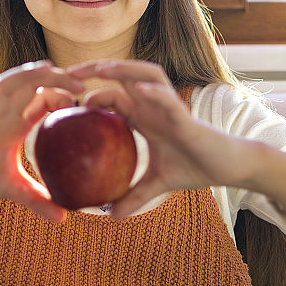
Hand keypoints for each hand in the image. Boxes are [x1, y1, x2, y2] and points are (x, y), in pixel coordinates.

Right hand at [0, 61, 84, 221]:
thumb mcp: (14, 190)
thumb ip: (39, 199)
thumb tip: (64, 218)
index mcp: (17, 122)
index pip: (45, 99)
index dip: (66, 93)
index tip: (90, 96)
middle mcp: (4, 114)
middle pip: (32, 86)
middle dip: (56, 78)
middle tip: (83, 79)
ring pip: (7, 87)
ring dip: (27, 77)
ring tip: (50, 69)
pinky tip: (3, 91)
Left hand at [69, 60, 252, 218]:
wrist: (227, 167)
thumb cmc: (195, 167)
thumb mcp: (157, 185)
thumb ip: (133, 197)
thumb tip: (109, 217)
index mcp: (143, 115)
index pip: (109, 95)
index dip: (84, 93)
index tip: (58, 99)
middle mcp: (152, 104)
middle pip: (120, 76)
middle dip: (93, 70)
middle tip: (63, 74)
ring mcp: (168, 106)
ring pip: (143, 75)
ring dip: (122, 69)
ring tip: (98, 69)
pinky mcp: (184, 115)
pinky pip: (167, 97)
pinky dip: (152, 90)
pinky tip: (136, 87)